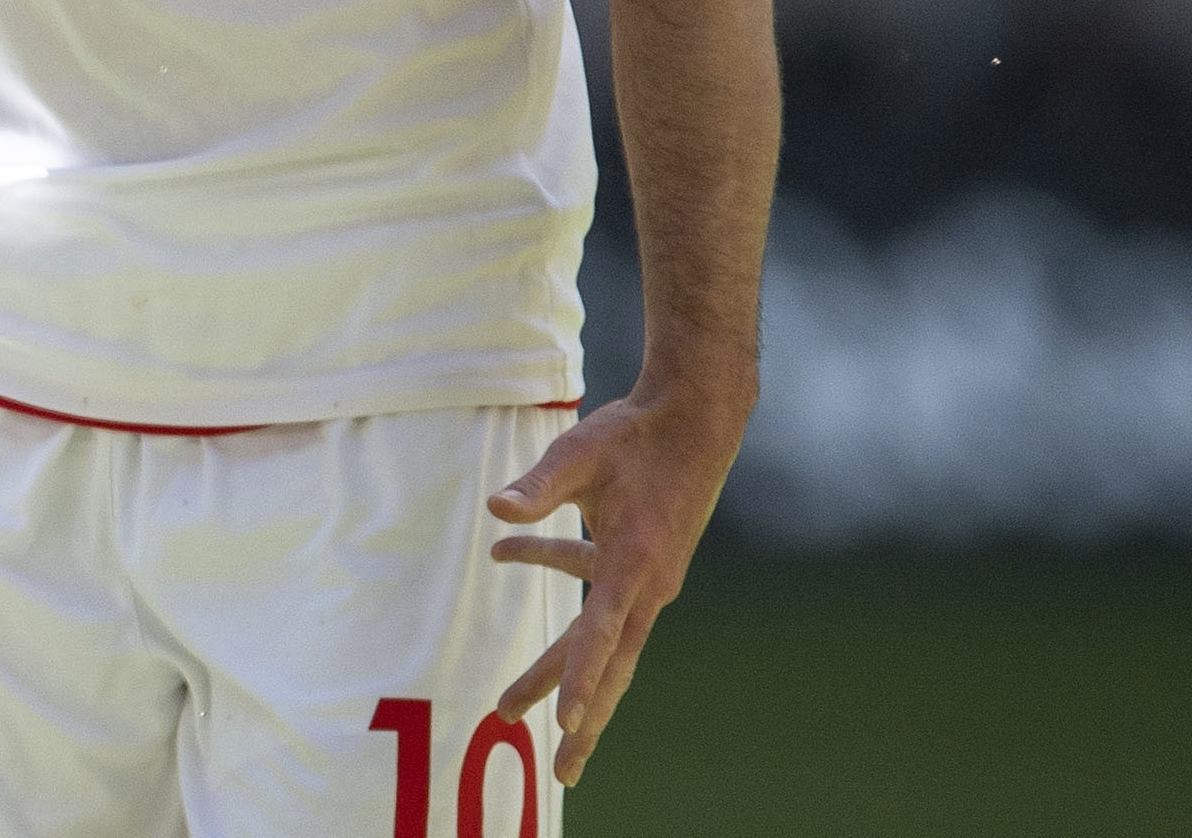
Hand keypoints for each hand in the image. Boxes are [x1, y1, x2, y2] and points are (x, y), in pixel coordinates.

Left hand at [485, 379, 752, 782]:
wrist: (696, 419)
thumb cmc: (638, 433)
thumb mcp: (582, 451)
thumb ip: (540, 484)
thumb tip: (496, 509)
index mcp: (635, 563)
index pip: (602, 634)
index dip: (581, 679)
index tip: (565, 721)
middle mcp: (647, 585)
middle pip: (608, 664)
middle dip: (580, 716)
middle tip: (557, 772)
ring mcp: (647, 580)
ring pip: (601, 639)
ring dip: (558, 667)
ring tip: (510, 705)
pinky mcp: (639, 563)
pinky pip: (593, 591)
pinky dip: (550, 570)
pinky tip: (505, 555)